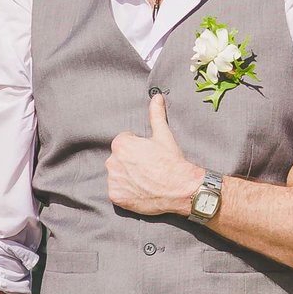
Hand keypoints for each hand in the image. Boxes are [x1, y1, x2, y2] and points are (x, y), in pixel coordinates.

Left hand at [108, 93, 205, 216]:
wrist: (180, 188)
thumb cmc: (171, 161)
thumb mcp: (163, 135)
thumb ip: (156, 115)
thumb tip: (156, 97)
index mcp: (121, 144)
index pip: (124, 142)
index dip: (138, 147)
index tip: (149, 155)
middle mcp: (112, 161)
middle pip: (119, 159)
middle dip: (130, 162)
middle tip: (148, 168)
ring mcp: (113, 180)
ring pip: (118, 175)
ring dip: (127, 176)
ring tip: (146, 180)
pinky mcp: (115, 196)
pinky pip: (117, 191)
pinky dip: (126, 191)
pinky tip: (141, 190)